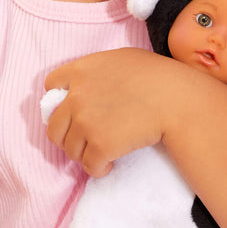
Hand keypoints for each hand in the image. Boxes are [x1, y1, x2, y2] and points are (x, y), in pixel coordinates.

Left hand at [44, 48, 175, 176]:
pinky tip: (110, 163)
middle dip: (68, 135)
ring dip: (84, 153)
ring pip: (70, 150)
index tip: (74, 110)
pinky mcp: (100, 146)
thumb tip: (85, 87)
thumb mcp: (121, 59)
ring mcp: (86, 122)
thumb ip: (96, 71)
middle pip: (55, 126)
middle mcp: (76, 96)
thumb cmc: (156, 76)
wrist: (175, 99)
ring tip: (102, 151)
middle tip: (86, 139)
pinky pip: (89, 166)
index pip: (51, 85)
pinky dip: (98, 168)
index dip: (61, 100)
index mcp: (81, 70)